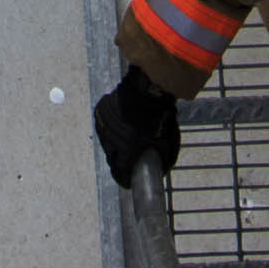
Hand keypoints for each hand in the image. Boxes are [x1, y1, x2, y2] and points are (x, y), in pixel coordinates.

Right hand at [92, 66, 180, 190]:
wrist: (147, 86)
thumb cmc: (161, 113)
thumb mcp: (168, 139)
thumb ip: (165, 157)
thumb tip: (162, 171)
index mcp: (129, 148)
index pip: (121, 172)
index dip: (125, 179)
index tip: (128, 182)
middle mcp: (112, 139)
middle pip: (112, 158)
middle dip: (120, 162)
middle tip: (129, 160)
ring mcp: (104, 125)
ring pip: (107, 143)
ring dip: (114, 145)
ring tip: (126, 140)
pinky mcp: (100, 113)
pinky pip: (104, 128)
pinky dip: (111, 131)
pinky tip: (121, 126)